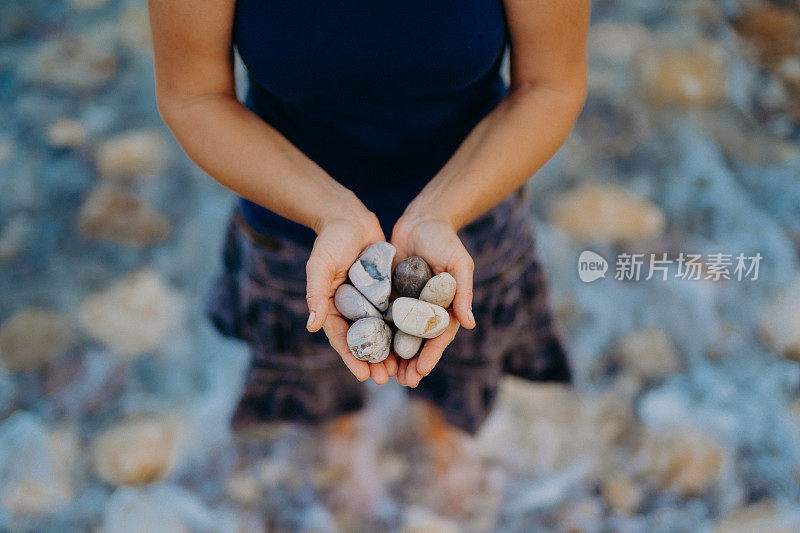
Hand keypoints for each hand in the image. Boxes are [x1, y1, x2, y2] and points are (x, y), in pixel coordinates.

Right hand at [305, 212, 398, 384]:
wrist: (349, 217)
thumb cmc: (330, 240)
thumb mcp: (320, 265)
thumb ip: (316, 293)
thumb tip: (311, 325)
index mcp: (331, 307)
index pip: (342, 339)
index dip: (353, 358)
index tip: (363, 376)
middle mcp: (350, 307)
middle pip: (364, 340)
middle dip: (374, 361)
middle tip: (386, 379)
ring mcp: (368, 300)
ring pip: (381, 331)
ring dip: (389, 350)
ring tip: (400, 369)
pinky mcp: (384, 291)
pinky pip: (394, 313)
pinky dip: (401, 328)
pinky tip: (413, 341)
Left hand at [390, 213, 475, 386]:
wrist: (421, 220)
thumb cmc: (445, 240)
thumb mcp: (458, 263)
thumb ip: (463, 292)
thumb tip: (469, 323)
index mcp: (447, 306)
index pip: (438, 336)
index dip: (430, 355)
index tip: (421, 372)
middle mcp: (427, 310)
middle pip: (419, 342)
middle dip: (412, 363)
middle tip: (403, 382)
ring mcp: (409, 304)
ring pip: (400, 335)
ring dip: (394, 355)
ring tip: (385, 374)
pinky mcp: (391, 296)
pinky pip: (384, 318)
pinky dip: (379, 334)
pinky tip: (369, 348)